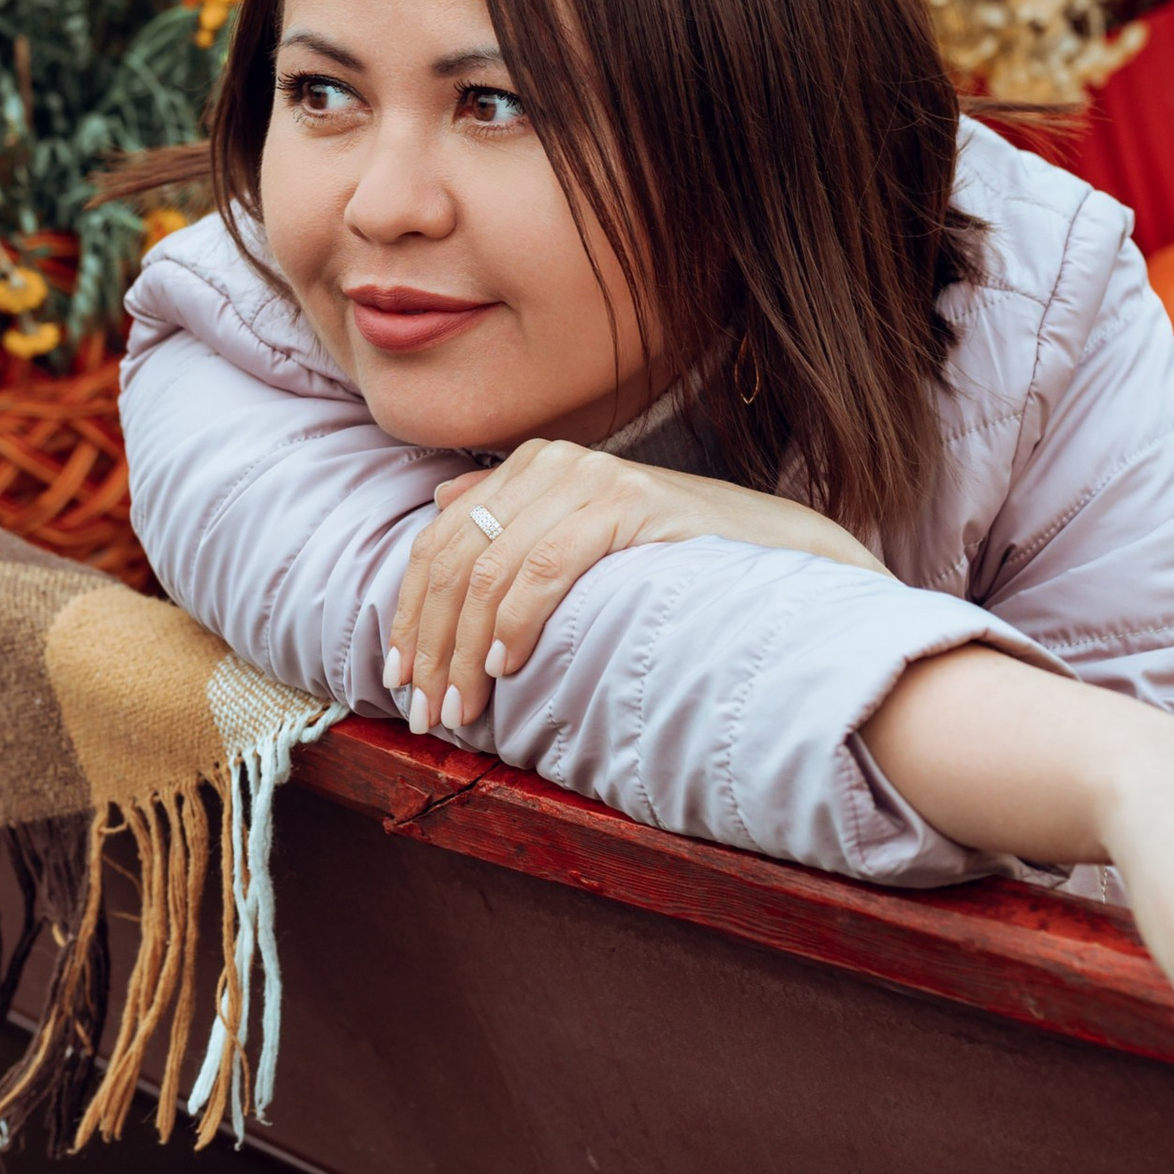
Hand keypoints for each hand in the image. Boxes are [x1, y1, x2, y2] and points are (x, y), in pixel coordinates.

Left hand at [387, 440, 885, 735]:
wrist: (773, 549)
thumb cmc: (671, 558)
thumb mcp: (583, 532)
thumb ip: (515, 515)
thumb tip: (444, 504)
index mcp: (530, 466)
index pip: (440, 543)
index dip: (410, 615)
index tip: (400, 680)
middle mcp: (552, 461)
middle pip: (455, 559)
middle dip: (432, 643)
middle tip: (428, 711)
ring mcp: (591, 477)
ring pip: (490, 568)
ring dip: (466, 648)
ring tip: (463, 706)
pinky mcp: (628, 502)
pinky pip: (546, 565)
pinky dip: (515, 620)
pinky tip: (507, 664)